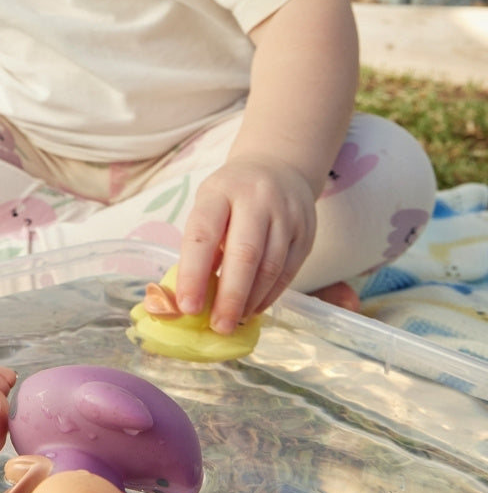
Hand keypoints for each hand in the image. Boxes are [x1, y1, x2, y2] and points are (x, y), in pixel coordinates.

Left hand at [174, 155, 316, 334]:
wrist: (278, 166)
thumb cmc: (232, 195)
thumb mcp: (209, 206)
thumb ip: (201, 245)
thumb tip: (190, 297)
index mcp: (220, 191)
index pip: (203, 233)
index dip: (193, 273)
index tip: (187, 306)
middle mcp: (256, 199)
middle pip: (244, 254)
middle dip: (230, 296)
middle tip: (217, 326)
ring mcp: (286, 215)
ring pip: (271, 266)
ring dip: (251, 300)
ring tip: (234, 321)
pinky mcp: (306, 232)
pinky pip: (289, 271)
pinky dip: (270, 295)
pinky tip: (254, 308)